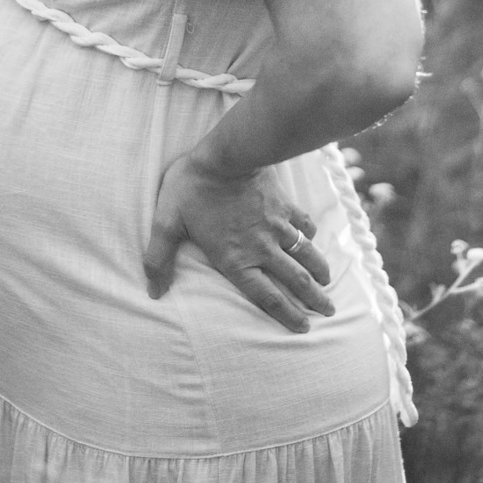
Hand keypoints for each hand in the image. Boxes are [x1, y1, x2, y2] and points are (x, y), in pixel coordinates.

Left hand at [143, 150, 335, 332]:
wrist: (227, 154)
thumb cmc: (193, 188)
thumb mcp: (167, 223)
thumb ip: (159, 258)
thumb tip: (153, 292)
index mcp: (236, 260)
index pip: (266, 296)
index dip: (287, 315)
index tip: (303, 328)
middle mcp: (262, 249)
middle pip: (295, 281)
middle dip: (314, 299)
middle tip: (329, 311)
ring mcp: (277, 227)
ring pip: (306, 255)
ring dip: (320, 272)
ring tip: (328, 284)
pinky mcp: (285, 205)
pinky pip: (304, 225)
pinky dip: (312, 237)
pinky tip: (314, 240)